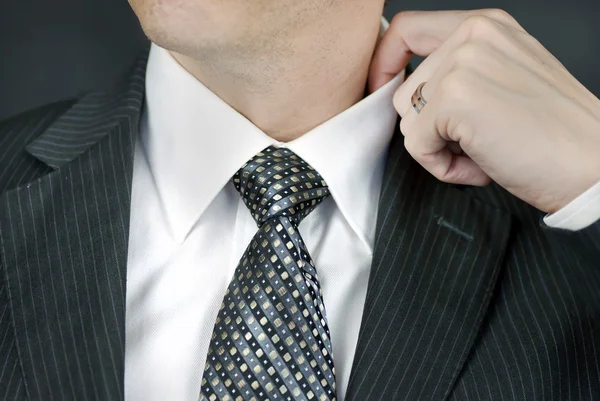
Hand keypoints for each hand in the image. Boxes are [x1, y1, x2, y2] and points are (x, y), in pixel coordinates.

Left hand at [370, 9, 599, 212]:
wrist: (593, 166)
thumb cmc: (553, 134)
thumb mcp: (505, 79)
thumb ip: (458, 70)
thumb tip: (403, 87)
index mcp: (485, 26)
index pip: (407, 30)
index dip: (386, 62)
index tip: (382, 87)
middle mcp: (473, 35)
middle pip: (403, 91)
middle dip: (431, 128)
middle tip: (478, 140)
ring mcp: (463, 64)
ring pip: (407, 121)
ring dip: (439, 148)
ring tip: (485, 150)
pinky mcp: (454, 99)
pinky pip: (416, 146)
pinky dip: (443, 167)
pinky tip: (482, 164)